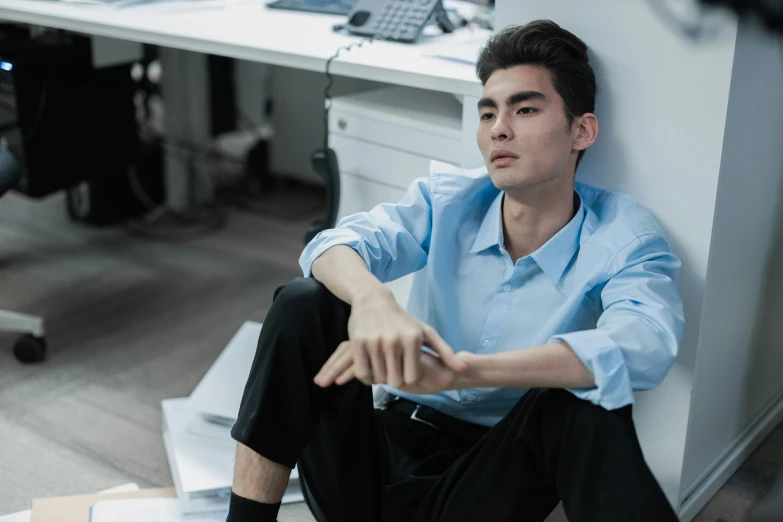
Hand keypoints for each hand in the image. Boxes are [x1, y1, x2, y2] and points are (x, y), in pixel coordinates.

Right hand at [314, 291, 466, 387]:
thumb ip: (444, 351)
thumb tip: (462, 367)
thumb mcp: (425, 332)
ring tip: (382, 366)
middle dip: (394, 380)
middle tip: (392, 371)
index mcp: (412, 338)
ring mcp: (374, 341)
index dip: (409, 378)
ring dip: (379, 377)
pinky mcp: (357, 343)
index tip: (406, 371)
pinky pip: (362, 373)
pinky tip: (371, 367)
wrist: (373, 300)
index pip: (412, 377)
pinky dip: (366, 376)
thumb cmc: (402, 320)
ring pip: (378, 378)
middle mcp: (393, 340)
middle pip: (395, 381)